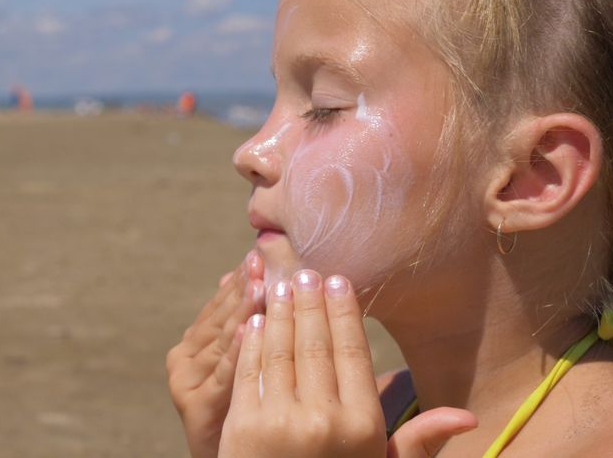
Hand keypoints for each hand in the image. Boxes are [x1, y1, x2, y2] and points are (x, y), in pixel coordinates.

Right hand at [167, 250, 265, 457]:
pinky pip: (223, 376)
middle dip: (242, 287)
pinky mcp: (195, 407)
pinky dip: (234, 352)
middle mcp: (184, 359)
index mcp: (193, 343)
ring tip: (260, 285)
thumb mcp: (238, 361)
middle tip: (260, 259)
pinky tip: (247, 331)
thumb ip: (233, 320)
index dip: (239, 278)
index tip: (257, 253)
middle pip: (219, 318)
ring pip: (221, 341)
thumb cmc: (244, 409)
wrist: (233, 457)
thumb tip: (233, 271)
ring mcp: (187, 382)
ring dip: (241, 312)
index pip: (219, 304)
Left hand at [218, 270, 475, 457]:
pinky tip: (254, 319)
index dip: (343, 313)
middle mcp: (323, 421)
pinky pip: (248, 372)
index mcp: (363, 427)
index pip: (352, 353)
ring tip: (281, 284)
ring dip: (280, 312)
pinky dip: (250, 342)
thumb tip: (468, 418)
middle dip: (310, 302)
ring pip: (279, 351)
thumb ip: (419, 442)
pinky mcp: (241, 427)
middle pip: (315, 345)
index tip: (339, 281)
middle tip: (307, 270)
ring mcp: (279, 423)